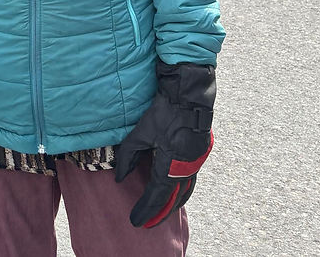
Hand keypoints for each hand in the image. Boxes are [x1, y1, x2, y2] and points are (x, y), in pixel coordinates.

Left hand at [115, 62, 215, 228]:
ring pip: (185, 192)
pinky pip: (190, 181)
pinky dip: (182, 191)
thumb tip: (120, 177)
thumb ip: (129, 155)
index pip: (156, 196)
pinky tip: (176, 190)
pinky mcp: (199, 156)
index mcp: (171, 167)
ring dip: (173, 204)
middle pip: (172, 199)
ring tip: (161, 211)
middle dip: (159, 212)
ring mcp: (195, 164)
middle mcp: (186, 170)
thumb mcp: (141, 133)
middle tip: (147, 222)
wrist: (189, 96)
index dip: (145, 210)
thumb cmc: (164, 113)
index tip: (135, 221)